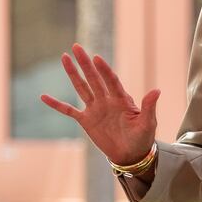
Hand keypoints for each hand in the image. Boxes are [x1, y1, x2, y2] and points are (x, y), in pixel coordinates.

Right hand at [40, 44, 160, 166]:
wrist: (131, 154)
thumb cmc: (142, 138)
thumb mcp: (148, 123)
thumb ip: (149, 107)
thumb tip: (157, 90)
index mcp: (122, 99)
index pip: (111, 81)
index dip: (104, 70)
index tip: (97, 58)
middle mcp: (106, 100)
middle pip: (94, 78)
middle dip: (85, 63)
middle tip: (76, 47)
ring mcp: (95, 109)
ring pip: (81, 87)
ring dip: (73, 73)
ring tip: (64, 57)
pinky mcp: (86, 120)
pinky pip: (68, 110)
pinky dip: (56, 104)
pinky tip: (44, 96)